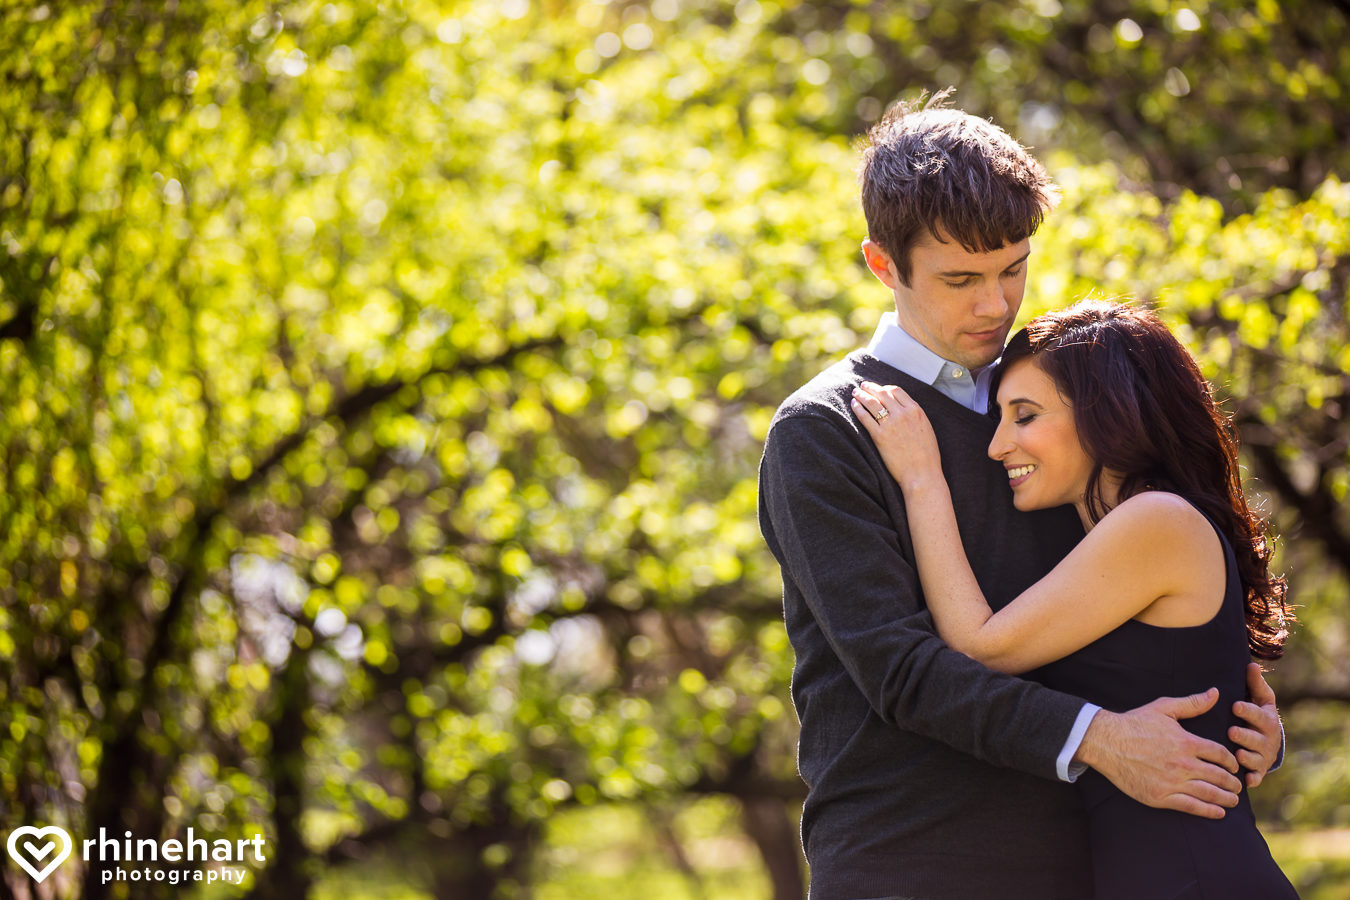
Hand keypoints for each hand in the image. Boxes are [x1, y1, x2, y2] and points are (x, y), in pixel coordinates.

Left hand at [851, 381, 942, 491]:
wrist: (922, 474)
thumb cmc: (926, 456)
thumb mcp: (926, 429)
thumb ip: (915, 415)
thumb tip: (903, 407)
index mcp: (916, 410)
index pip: (896, 391)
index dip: (885, 388)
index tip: (879, 389)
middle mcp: (903, 414)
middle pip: (882, 393)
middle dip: (870, 387)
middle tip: (862, 386)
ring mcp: (891, 424)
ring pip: (872, 402)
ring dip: (861, 395)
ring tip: (855, 393)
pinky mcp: (879, 436)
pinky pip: (865, 417)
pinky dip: (858, 408)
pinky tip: (854, 405)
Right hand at [1075, 688, 1241, 819]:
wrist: (1106, 742)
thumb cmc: (1134, 723)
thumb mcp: (1164, 708)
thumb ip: (1192, 703)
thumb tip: (1215, 692)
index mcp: (1187, 742)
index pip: (1220, 755)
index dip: (1231, 761)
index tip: (1233, 766)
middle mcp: (1184, 764)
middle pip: (1219, 776)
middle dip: (1232, 782)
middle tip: (1238, 786)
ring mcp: (1172, 782)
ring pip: (1209, 793)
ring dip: (1226, 798)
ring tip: (1233, 800)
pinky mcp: (1161, 796)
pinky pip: (1192, 807)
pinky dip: (1209, 811)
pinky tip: (1219, 812)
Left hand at [1231, 662, 1281, 787]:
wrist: (1267, 740)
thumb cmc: (1258, 714)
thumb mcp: (1259, 698)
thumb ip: (1255, 684)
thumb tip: (1251, 664)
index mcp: (1267, 720)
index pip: (1259, 715)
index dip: (1248, 711)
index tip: (1235, 706)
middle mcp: (1268, 739)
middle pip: (1258, 739)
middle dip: (1246, 735)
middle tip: (1232, 731)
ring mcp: (1264, 756)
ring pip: (1257, 759)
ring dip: (1248, 757)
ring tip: (1237, 754)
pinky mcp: (1259, 771)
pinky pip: (1256, 776)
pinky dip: (1252, 778)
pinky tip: (1246, 780)